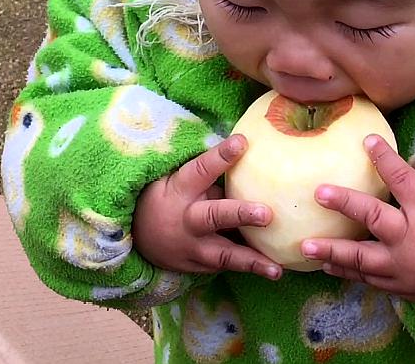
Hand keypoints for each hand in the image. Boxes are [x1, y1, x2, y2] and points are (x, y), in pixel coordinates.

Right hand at [133, 134, 281, 280]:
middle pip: (214, 216)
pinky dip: (249, 269)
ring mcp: (193, 247)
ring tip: (276, 269)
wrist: (137, 237)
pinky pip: (226, 267)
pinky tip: (273, 271)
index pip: (201, 169)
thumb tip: (249, 157)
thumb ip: (210, 177)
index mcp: (181, 189)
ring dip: (251, 260)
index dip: (220, 156)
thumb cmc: (167, 197)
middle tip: (266, 214)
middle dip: (240, 215)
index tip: (242, 142)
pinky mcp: (199, 267)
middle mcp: (188, 220)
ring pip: (223, 254)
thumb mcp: (178, 180)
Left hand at [300, 135, 414, 301]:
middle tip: (319, 193)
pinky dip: (345, 271)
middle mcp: (409, 237)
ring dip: (332, 250)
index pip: (403, 179)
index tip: (368, 140)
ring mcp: (400, 264)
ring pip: (362, 256)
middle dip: (345, 203)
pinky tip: (324, 263)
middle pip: (374, 216)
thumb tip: (403, 160)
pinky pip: (365, 278)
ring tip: (305, 245)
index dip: (386, 158)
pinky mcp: (394, 284)